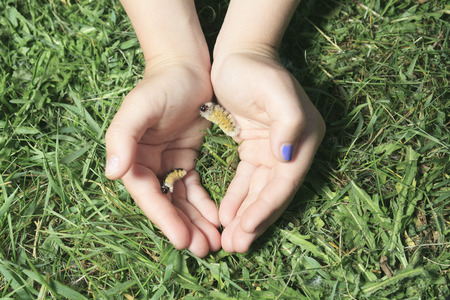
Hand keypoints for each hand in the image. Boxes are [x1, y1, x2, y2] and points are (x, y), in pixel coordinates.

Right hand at [105, 61, 220, 256]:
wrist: (186, 67)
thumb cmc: (162, 85)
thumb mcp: (140, 107)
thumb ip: (122, 136)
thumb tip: (112, 172)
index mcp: (132, 156)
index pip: (147, 195)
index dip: (164, 219)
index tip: (183, 240)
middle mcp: (147, 163)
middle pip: (165, 203)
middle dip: (184, 227)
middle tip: (205, 250)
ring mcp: (167, 162)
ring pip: (181, 200)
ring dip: (195, 222)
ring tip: (213, 242)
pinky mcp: (185, 158)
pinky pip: (194, 187)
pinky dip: (204, 204)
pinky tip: (216, 218)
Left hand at [211, 51, 325, 252]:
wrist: (238, 54)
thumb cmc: (254, 70)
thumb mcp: (274, 89)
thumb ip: (288, 120)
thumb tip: (288, 156)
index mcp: (302, 136)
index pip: (284, 182)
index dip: (266, 207)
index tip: (245, 229)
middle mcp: (292, 146)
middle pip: (273, 192)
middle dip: (256, 220)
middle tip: (237, 246)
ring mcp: (274, 149)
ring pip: (260, 190)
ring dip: (246, 215)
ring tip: (230, 239)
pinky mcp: (255, 148)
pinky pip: (247, 179)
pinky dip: (238, 197)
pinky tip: (226, 214)